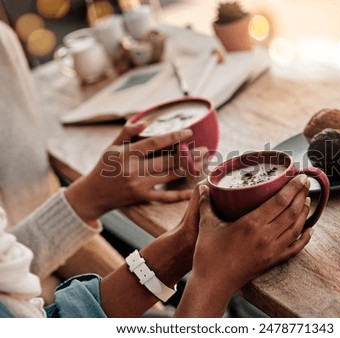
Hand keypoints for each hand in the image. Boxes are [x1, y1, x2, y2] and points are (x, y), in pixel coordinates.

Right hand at [65, 122, 205, 223]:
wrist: (93, 195)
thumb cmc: (103, 167)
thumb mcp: (111, 147)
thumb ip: (127, 133)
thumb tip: (147, 122)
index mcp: (127, 155)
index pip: (155, 143)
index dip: (174, 137)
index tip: (189, 133)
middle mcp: (134, 171)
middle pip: (168, 160)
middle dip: (190, 154)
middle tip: (206, 149)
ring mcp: (140, 186)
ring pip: (171, 176)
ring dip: (190, 169)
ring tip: (204, 161)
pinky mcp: (143, 199)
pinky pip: (166, 197)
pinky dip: (182, 194)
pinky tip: (196, 189)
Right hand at [175, 175, 313, 316]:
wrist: (213, 284)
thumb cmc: (208, 255)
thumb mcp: (206, 225)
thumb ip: (206, 204)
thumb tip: (203, 187)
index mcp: (251, 224)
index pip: (280, 201)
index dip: (293, 188)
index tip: (300, 176)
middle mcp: (266, 236)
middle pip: (292, 212)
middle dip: (301, 195)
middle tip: (306, 183)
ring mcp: (271, 250)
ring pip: (296, 228)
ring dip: (304, 213)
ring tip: (306, 200)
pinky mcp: (272, 262)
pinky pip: (295, 248)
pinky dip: (304, 238)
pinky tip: (309, 230)